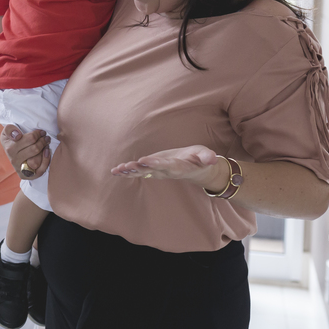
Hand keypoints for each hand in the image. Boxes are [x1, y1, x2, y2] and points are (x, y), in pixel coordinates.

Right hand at [0, 124, 49, 178]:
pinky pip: (40, 170)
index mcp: (10, 148)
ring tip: (46, 144)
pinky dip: (46, 161)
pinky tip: (47, 152)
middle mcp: (14, 160)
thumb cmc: (11, 140)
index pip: (30, 139)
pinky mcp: (27, 176)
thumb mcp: (6, 132)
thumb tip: (17, 136)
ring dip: (44, 151)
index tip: (41, 132)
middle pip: (35, 149)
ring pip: (36, 161)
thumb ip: (9, 129)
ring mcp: (21, 169)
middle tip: (46, 137)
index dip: (38, 134)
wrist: (10, 153)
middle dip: (42, 141)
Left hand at [111, 146, 228, 189]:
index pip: (165, 165)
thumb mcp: (205, 155)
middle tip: (126, 167)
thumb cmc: (200, 159)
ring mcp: (158, 172)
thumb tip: (212, 158)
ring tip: (118, 170)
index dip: (155, 164)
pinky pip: (138, 172)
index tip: (144, 161)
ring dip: (129, 172)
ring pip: (142, 173)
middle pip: (151, 170)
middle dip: (138, 169)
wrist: (196, 168)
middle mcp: (166, 171)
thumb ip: (207, 156)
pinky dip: (127, 171)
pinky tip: (115, 171)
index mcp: (178, 167)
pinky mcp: (153, 170)